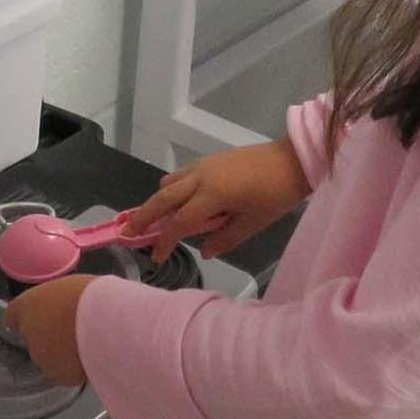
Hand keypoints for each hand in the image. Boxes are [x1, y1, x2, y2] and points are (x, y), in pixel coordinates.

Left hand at [5, 274, 96, 385]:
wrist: (107, 322)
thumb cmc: (92, 296)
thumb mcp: (70, 288)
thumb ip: (58, 302)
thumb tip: (64, 309)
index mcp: (26, 305)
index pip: (13, 316)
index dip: (27, 318)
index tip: (38, 319)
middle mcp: (28, 332)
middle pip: (33, 337)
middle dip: (49, 337)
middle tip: (73, 330)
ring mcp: (41, 356)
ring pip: (49, 357)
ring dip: (61, 354)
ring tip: (86, 345)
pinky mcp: (58, 375)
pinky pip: (65, 372)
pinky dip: (74, 369)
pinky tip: (90, 359)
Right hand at [130, 138, 311, 262]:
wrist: (293, 161)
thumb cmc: (276, 195)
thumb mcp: (253, 224)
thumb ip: (224, 239)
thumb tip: (203, 251)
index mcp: (211, 195)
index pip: (179, 222)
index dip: (165, 241)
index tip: (156, 257)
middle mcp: (200, 177)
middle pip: (162, 198)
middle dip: (143, 216)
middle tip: (127, 232)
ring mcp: (203, 166)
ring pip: (168, 183)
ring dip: (156, 202)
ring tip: (150, 220)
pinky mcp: (209, 160)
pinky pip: (180, 174)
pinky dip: (170, 189)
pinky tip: (177, 201)